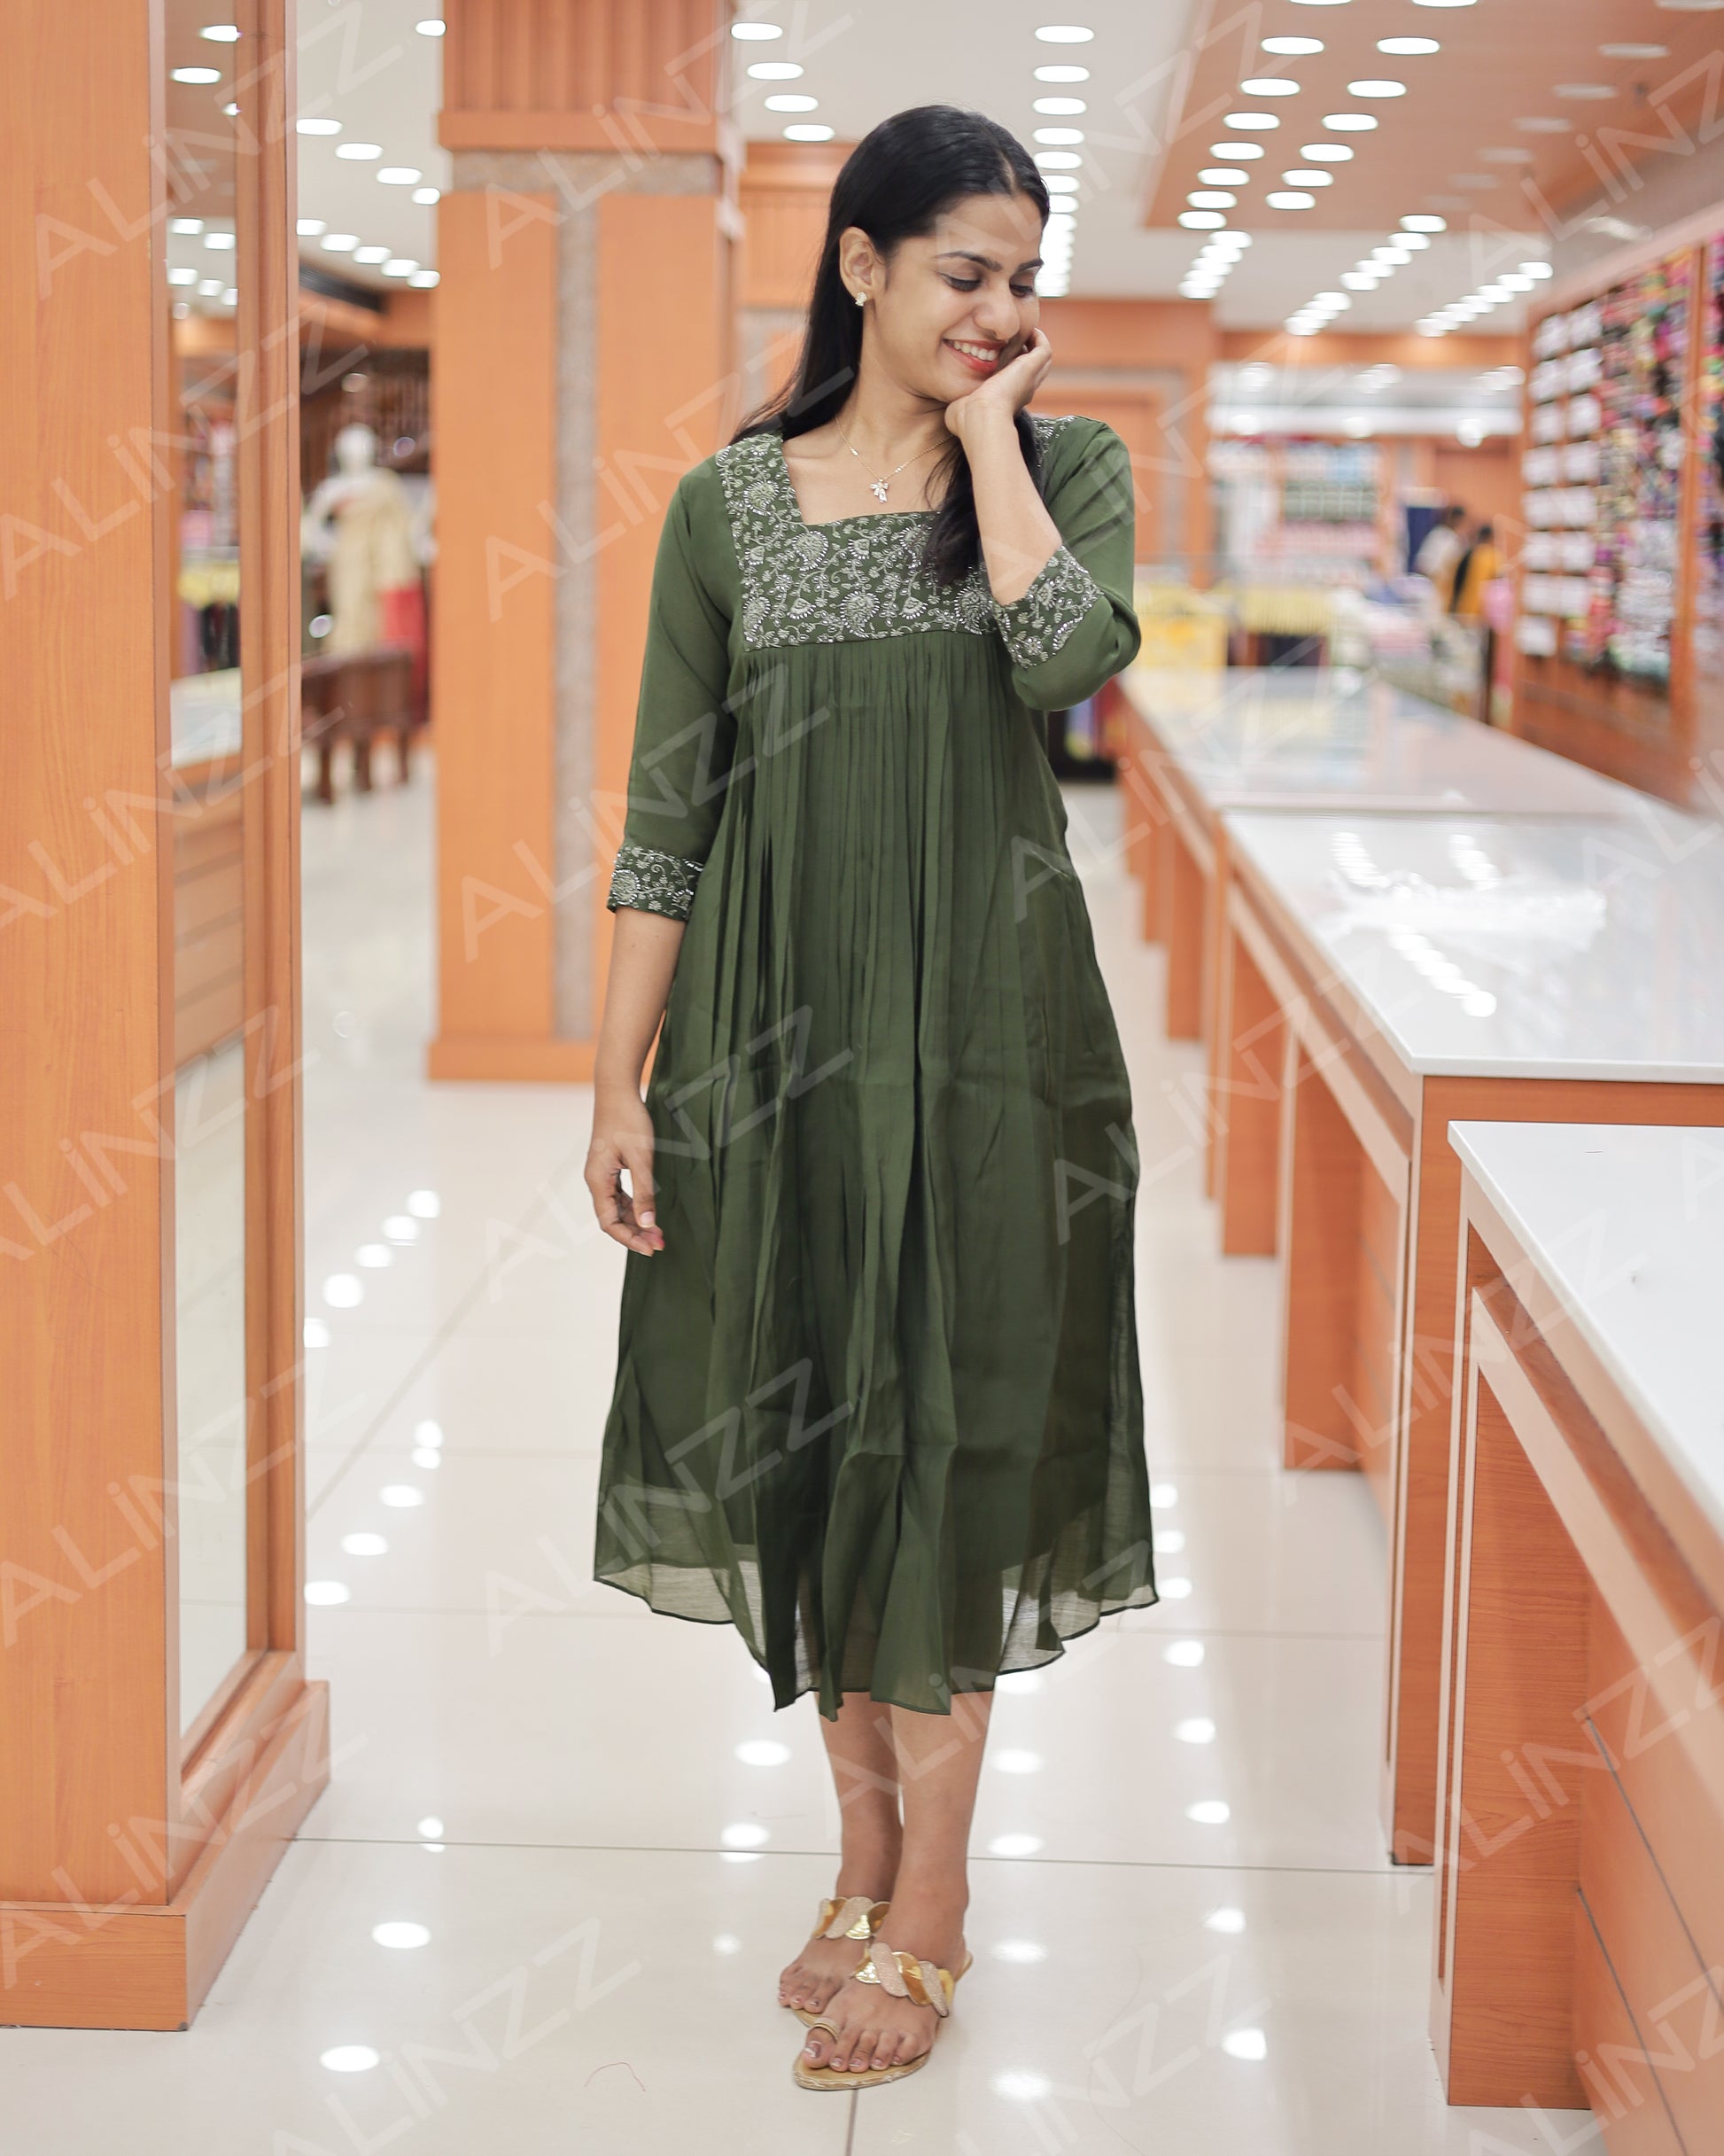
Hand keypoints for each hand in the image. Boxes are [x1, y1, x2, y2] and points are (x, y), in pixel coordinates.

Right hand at [585, 1085, 664, 1253]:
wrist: (617, 1091)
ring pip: (617, 1208)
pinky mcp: (610, 1167)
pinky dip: (634, 1206)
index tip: (651, 1249)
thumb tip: (648, 1223)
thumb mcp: (641, 1158)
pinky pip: (620, 1195)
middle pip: (612, 1218)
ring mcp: (602, 1174)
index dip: (629, 1239)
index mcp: (597, 1180)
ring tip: (658, 1232)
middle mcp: (596, 1180)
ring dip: (636, 1221)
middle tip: (661, 1243)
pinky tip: (649, 1212)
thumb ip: (644, 1192)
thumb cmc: (628, 1120)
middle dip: (635, 1233)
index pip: (609, 1222)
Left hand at [944, 326, 1054, 440]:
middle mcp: (1021, 392)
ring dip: (1034, 344)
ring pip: (1042, 360)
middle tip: (1013, 340)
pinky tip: (1027, 329)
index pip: (1012, 384)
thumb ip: (958, 404)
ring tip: (1022, 331)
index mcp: (1006, 402)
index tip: (997, 357)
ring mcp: (1029, 380)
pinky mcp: (1032, 367)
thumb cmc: (966, 420)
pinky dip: (1039, 338)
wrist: (979, 415)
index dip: (1008, 369)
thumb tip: (952, 407)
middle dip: (1025, 354)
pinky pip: (1044, 349)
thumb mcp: (959, 409)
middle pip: (1032, 371)